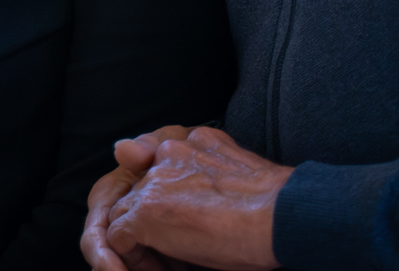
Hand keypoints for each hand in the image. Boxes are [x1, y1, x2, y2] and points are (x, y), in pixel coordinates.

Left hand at [103, 127, 291, 270]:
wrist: (279, 215)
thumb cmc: (272, 205)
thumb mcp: (238, 172)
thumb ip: (208, 169)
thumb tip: (187, 188)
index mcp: (195, 141)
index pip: (163, 167)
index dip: (169, 201)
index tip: (187, 228)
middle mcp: (170, 151)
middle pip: (143, 189)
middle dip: (153, 220)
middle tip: (174, 249)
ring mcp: (155, 181)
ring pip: (127, 211)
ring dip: (141, 238)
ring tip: (162, 262)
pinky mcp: (146, 213)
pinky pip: (119, 235)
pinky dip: (132, 255)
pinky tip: (152, 268)